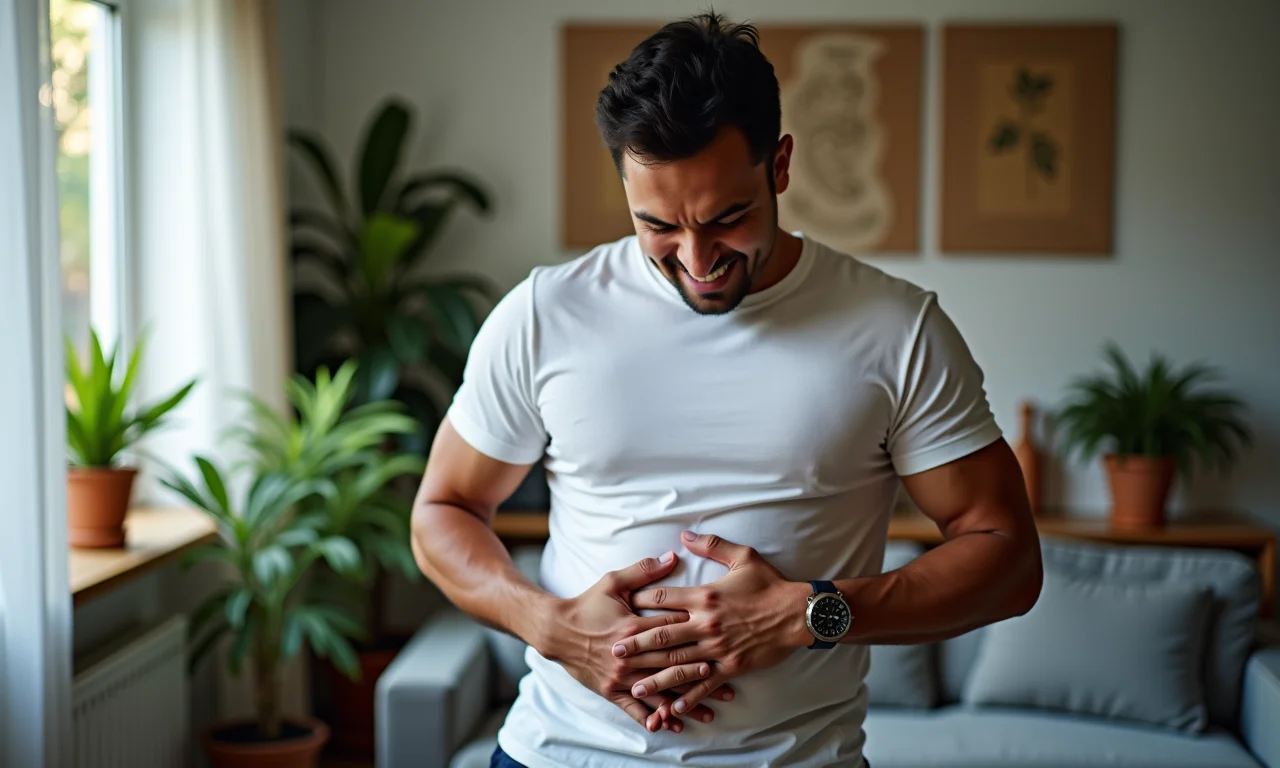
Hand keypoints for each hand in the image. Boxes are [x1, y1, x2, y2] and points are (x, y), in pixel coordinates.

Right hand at [538, 551, 722, 731]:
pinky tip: (674, 725)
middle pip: (671, 663)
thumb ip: (644, 571)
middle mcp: (629, 655)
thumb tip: (672, 555)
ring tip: (712, 709)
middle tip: (728, 677)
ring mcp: (620, 676)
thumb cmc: (587, 604)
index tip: (721, 638)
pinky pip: (635, 708)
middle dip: (701, 671)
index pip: (671, 630)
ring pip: (659, 691)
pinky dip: (655, 717)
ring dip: (686, 700)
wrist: (556, 631)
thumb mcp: (612, 582)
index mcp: (633, 627)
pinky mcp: (610, 690)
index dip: (697, 634)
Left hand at [617, 531, 812, 716]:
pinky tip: (674, 706)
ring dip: (655, 675)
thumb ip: (711, 546)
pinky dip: (689, 696)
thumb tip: (684, 535)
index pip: (663, 598)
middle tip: (614, 650)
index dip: (640, 601)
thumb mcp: (743, 556)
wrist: (798, 613)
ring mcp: (718, 648)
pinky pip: (706, 683)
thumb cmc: (770, 584)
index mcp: (706, 596)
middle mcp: (707, 623)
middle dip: (637, 643)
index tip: (622, 606)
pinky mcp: (731, 667)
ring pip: (679, 663)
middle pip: (663, 634)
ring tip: (634, 684)